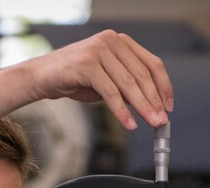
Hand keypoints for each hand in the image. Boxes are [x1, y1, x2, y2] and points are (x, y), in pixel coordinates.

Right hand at [22, 30, 173, 130]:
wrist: (41, 76)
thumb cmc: (73, 78)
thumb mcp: (106, 80)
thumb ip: (126, 86)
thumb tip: (150, 104)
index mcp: (120, 41)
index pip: (151, 63)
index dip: (163, 86)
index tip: (168, 106)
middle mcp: (111, 41)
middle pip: (142, 74)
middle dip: (154, 101)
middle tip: (161, 121)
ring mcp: (99, 50)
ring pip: (128, 83)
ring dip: (142, 107)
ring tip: (150, 123)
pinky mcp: (87, 64)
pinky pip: (111, 92)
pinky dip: (122, 111)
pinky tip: (129, 123)